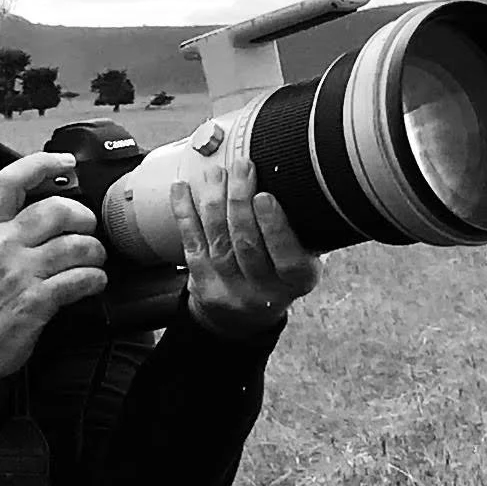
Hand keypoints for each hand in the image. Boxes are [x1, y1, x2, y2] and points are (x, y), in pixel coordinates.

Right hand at [0, 153, 107, 392]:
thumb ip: (9, 227)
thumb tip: (52, 206)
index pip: (11, 181)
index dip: (42, 163)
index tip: (66, 162)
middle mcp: (2, 245)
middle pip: (56, 210)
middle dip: (84, 218)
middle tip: (88, 230)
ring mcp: (18, 273)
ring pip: (75, 245)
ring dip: (95, 253)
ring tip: (94, 261)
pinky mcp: (35, 301)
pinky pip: (79, 279)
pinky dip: (95, 279)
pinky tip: (93, 282)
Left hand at [169, 157, 320, 338]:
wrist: (244, 316)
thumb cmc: (279, 269)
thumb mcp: (304, 256)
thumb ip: (304, 228)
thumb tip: (298, 176)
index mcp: (297, 282)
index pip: (287, 258)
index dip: (274, 227)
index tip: (264, 196)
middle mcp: (264, 292)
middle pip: (247, 245)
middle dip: (240, 202)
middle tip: (241, 168)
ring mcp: (230, 291)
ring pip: (218, 242)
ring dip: (215, 202)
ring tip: (217, 173)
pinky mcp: (202, 284)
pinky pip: (192, 244)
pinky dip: (185, 213)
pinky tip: (182, 189)